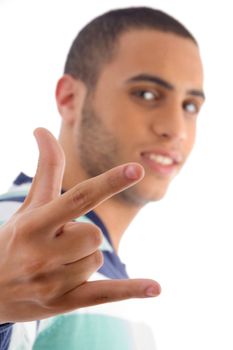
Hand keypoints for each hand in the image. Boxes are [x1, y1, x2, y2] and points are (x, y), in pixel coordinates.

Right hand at [0, 128, 160, 322]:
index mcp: (36, 224)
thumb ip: (45, 169)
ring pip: (97, 260)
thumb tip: (41, 129)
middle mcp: (43, 254)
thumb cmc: (13, 240)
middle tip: (57, 244)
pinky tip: (156, 288)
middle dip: (82, 237)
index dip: (109, 182)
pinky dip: (131, 290)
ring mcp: (53, 282)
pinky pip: (104, 294)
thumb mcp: (29, 205)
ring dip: (83, 259)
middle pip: (94, 235)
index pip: (79, 198)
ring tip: (56, 265)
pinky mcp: (63, 303)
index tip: (135, 170)